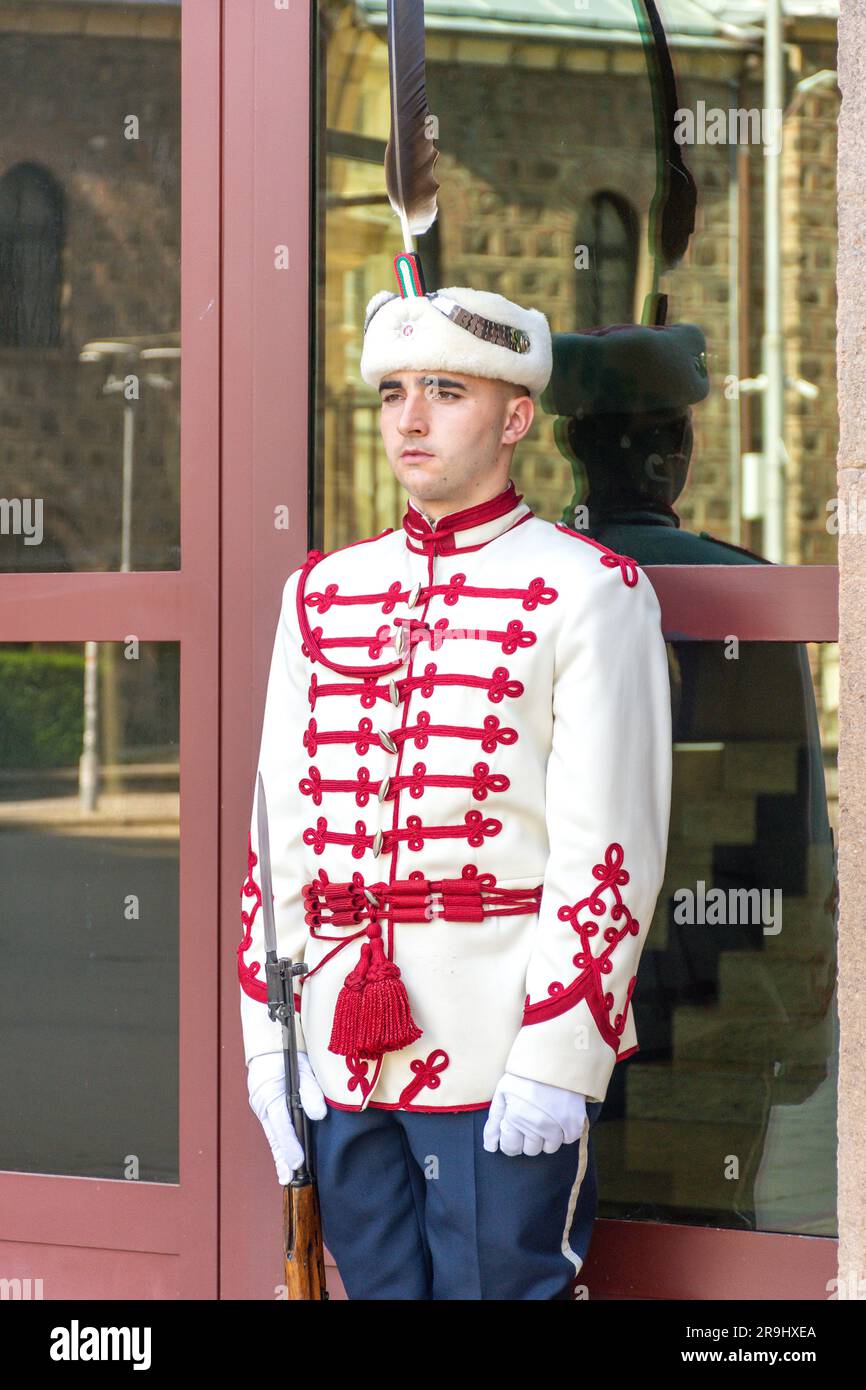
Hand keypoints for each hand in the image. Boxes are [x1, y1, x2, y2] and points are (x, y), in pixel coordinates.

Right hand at [247, 1050, 326, 1183]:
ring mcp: (263, 1109)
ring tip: (286, 1177)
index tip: (297, 1162)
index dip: (290, 1145)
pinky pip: (273, 1131)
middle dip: (282, 1158)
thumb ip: (310, 1091)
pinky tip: (285, 1161)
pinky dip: (279, 1146)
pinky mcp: (267, 1110)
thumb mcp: (302, 1068)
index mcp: (271, 1095)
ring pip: (272, 1136)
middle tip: (289, 1179)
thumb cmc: (288, 1056)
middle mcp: (264, 1105)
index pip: (281, 1124)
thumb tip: (319, 1115)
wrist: (269, 1046)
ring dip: (279, 1156)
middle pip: (274, 1136)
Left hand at [482, 1071, 586, 1156]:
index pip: (510, 1148)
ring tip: (544, 1118)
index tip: (512, 1131)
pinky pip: (567, 1140)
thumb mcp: (503, 1093)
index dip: (509, 1141)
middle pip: (530, 1151)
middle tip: (529, 1121)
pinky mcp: (574, 1123)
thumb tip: (490, 1147)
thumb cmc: (525, 1074)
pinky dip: (563, 1133)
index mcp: (516, 1117)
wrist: (555, 1057)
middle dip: (527, 1139)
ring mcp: (557, 1126)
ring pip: (549, 1148)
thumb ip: (494, 1122)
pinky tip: (558, 1117)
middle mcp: (536, 1126)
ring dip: (545, 1138)